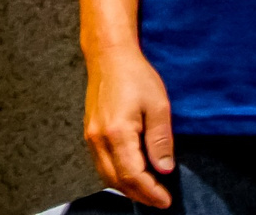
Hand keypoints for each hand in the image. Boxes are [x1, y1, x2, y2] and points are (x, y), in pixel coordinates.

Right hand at [82, 45, 174, 206]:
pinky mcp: (90, 133)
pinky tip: (131, 174)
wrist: (109, 56)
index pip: (133, 175)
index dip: (150, 192)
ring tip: (148, 191)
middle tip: (159, 200)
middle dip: (139, 195)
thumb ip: (160, 140)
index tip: (166, 200)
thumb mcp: (158, 106)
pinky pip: (101, 164)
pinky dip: (117, 176)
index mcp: (117, 132)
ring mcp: (91, 136)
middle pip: (117, 181)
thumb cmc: (135, 76)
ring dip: (127, 188)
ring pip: (106, 175)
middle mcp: (99, 138)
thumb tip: (164, 169)